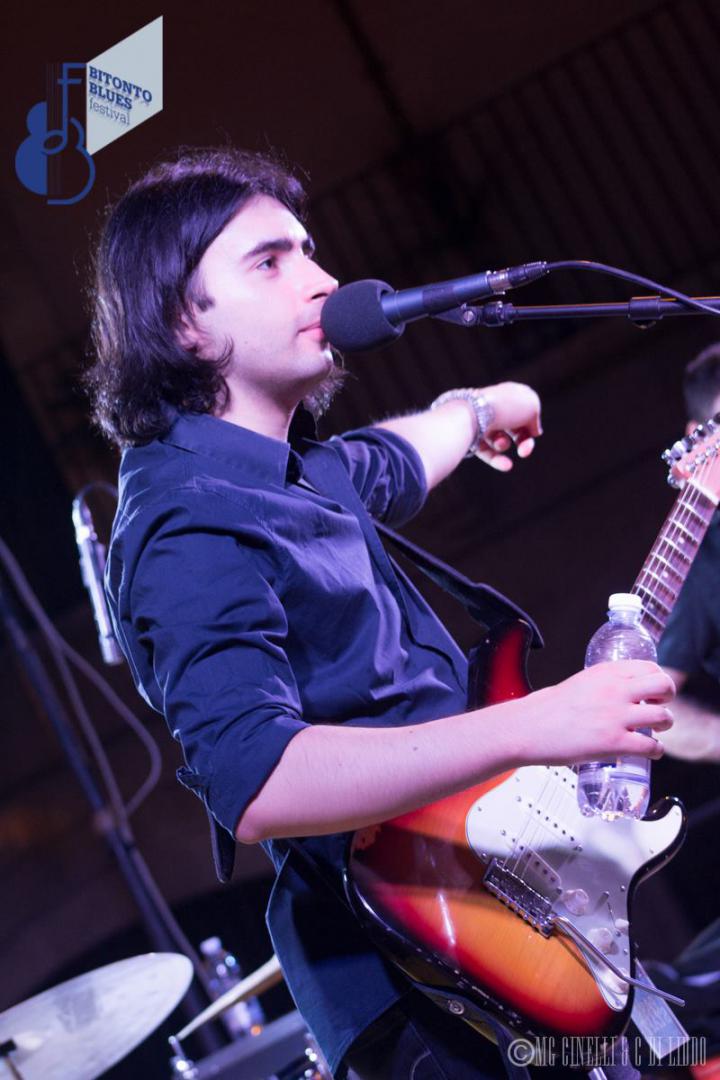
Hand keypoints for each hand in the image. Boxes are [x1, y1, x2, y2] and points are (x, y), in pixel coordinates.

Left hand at [474, 381, 541, 470]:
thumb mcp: (532, 407)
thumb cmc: (507, 407)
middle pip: (513, 429)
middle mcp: (493, 406)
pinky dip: (497, 460)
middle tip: (524, 451)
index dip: (531, 424)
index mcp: (508, 394)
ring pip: (499, 441)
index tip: (534, 433)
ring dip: (503, 445)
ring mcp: (480, 421)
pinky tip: (507, 466)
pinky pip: (486, 451)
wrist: (474, 412)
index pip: (524, 411)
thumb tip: (533, 432)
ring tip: (500, 442)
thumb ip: (535, 419)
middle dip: (523, 442)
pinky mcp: (470, 436)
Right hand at [512, 660, 674, 766]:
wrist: (527, 728)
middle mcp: (614, 691)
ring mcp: (615, 717)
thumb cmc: (545, 709)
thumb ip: (603, 685)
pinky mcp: (613, 743)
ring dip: (664, 725)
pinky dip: (656, 751)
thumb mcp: (579, 683)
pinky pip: (651, 747)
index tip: (654, 690)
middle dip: (667, 697)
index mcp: (605, 673)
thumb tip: (620, 695)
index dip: (657, 679)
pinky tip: (649, 751)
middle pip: (663, 685)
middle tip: (660, 706)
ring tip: (655, 730)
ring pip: (663, 716)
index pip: (649, 667)